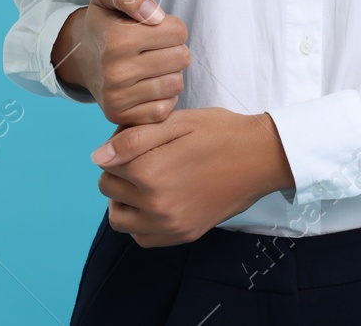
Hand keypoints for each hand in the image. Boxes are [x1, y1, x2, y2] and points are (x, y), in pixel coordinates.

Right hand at [51, 0, 190, 125]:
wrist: (80, 57)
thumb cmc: (104, 23)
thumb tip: (156, 16)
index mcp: (117, 39)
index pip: (179, 32)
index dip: (171, 26)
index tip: (155, 28)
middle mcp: (116, 72)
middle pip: (182, 58)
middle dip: (173, 49)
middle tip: (154, 47)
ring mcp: (117, 98)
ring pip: (176, 84)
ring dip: (169, 73)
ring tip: (151, 64)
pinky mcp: (122, 117)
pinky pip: (165, 108)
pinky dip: (162, 96)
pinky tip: (148, 84)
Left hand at [91, 108, 295, 247]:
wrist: (262, 157)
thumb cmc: (220, 132)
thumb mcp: (176, 122)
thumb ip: (132, 138)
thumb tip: (98, 157)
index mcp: (150, 172)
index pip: (106, 162)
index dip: (118, 144)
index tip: (140, 138)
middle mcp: (156, 205)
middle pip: (108, 189)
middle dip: (119, 170)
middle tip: (144, 155)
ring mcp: (170, 224)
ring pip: (120, 219)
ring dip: (122, 200)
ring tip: (143, 181)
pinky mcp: (184, 234)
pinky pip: (143, 238)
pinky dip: (139, 223)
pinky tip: (153, 202)